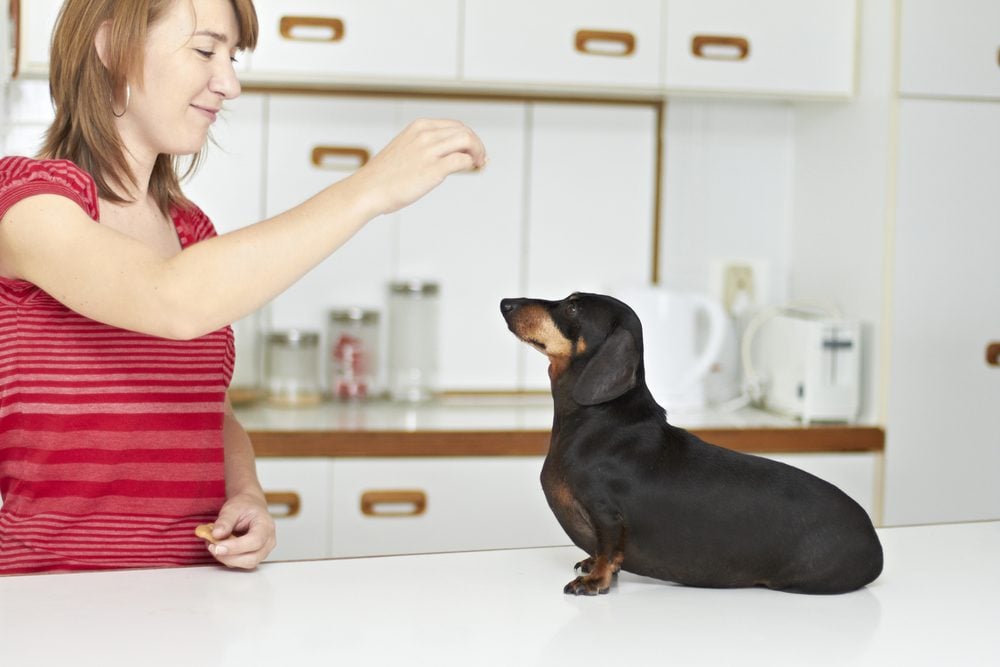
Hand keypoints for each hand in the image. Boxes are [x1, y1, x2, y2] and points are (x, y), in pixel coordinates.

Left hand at [204, 492, 275, 569]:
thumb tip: (216, 535)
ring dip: (227, 558)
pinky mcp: (254, 556)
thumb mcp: (232, 508)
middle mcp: (268, 541)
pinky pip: (241, 564)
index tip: (218, 547)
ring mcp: (263, 551)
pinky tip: (219, 548)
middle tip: (212, 547)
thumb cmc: (244, 507)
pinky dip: (227, 559)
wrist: (249, 507)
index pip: (255, 541)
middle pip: (252, 558)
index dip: (236, 547)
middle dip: (229, 557)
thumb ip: (225, 521)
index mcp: (266, 526)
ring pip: (246, 564)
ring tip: (213, 545)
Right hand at [350, 118, 486, 216]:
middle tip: (480, 158)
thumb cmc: (383, 176)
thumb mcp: (404, 149)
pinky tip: (471, 169)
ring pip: (467, 141)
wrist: (368, 190)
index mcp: (418, 127)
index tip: (473, 149)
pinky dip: (471, 163)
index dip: (468, 137)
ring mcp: (429, 151)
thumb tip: (445, 156)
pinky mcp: (433, 169)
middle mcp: (425, 134)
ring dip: (478, 152)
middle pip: (464, 131)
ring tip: (479, 163)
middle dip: (477, 144)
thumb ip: (423, 147)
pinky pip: (462, 160)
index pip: (454, 125)